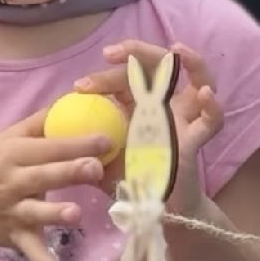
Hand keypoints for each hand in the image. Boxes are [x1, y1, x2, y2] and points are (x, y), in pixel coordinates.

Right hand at [0, 109, 112, 260]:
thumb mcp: (3, 140)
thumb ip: (36, 124)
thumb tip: (68, 99)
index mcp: (12, 154)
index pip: (48, 146)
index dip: (76, 142)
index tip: (106, 138)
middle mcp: (12, 182)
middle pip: (44, 175)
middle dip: (70, 171)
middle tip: (96, 168)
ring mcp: (12, 210)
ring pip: (36, 212)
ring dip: (54, 214)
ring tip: (76, 214)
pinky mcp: (13, 235)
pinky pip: (28, 249)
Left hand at [73, 40, 223, 216]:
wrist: (155, 210)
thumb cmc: (129, 180)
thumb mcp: (99, 159)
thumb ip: (80, 146)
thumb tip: (46, 132)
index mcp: (139, 105)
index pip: (124, 78)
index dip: (103, 77)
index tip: (80, 87)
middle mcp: (164, 104)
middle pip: (158, 66)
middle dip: (137, 53)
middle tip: (111, 53)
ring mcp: (184, 118)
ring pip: (198, 79)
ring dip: (191, 62)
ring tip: (177, 50)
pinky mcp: (197, 139)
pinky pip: (212, 121)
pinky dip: (213, 106)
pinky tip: (204, 94)